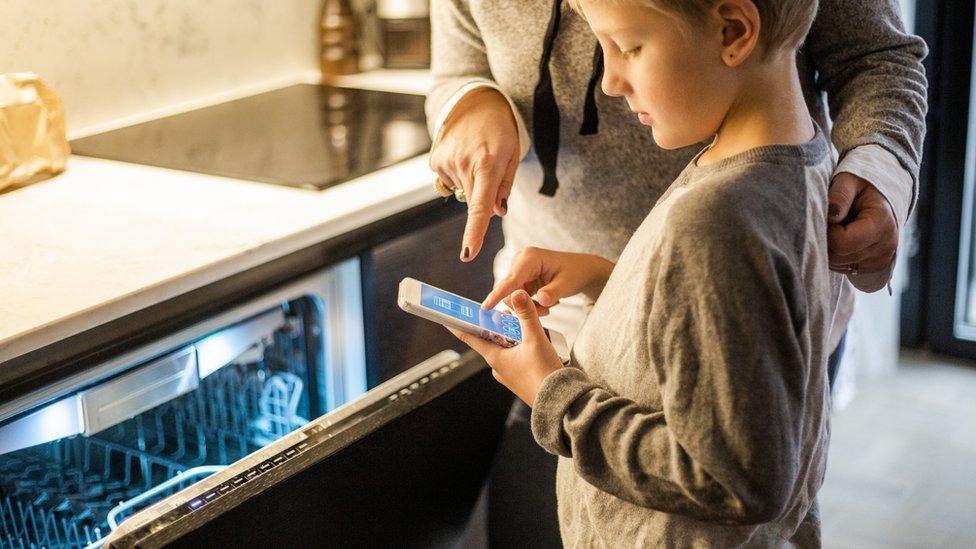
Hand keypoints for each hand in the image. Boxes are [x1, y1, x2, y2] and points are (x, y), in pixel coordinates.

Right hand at [429, 88, 519, 261]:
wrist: (475, 101)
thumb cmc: (501, 130)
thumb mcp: (512, 155)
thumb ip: (505, 186)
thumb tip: (497, 213)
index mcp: (487, 165)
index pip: (480, 207)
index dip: (474, 233)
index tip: (468, 253)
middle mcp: (463, 165)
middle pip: (473, 202)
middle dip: (482, 196)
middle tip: (488, 166)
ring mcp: (446, 163)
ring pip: (461, 191)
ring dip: (469, 181)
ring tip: (474, 155)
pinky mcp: (435, 161)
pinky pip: (449, 181)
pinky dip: (457, 174)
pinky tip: (461, 154)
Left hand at [448, 290, 562, 406]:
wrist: (559, 403)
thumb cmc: (544, 375)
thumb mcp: (536, 339)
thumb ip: (527, 314)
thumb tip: (517, 294)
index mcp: (495, 358)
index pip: (470, 338)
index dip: (458, 326)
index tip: (446, 319)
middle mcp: (499, 368)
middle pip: (491, 340)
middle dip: (497, 326)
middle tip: (506, 314)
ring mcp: (509, 375)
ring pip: (505, 349)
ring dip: (512, 337)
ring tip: (526, 327)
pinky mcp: (521, 379)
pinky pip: (516, 359)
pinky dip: (521, 348)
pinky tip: (535, 345)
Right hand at [482, 247, 614, 314]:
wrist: (582, 270)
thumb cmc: (576, 273)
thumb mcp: (567, 285)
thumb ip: (552, 293)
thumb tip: (541, 301)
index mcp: (530, 258)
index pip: (511, 280)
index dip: (498, 295)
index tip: (486, 307)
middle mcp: (520, 261)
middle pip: (509, 291)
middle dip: (524, 305)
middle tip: (546, 311)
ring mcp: (519, 270)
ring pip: (514, 297)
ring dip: (529, 307)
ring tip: (549, 306)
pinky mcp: (521, 278)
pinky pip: (518, 298)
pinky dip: (530, 305)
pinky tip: (545, 302)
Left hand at [827, 172, 898, 274]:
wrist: (880, 198)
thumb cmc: (860, 187)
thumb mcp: (849, 181)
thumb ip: (839, 195)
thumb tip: (831, 217)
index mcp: (881, 223)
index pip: (843, 243)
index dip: (828, 231)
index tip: (829, 217)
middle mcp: (886, 246)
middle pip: (838, 257)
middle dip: (826, 240)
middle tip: (830, 223)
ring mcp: (881, 260)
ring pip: (838, 265)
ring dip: (829, 249)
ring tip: (838, 228)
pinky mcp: (874, 267)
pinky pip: (843, 269)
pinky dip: (835, 256)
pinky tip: (841, 239)